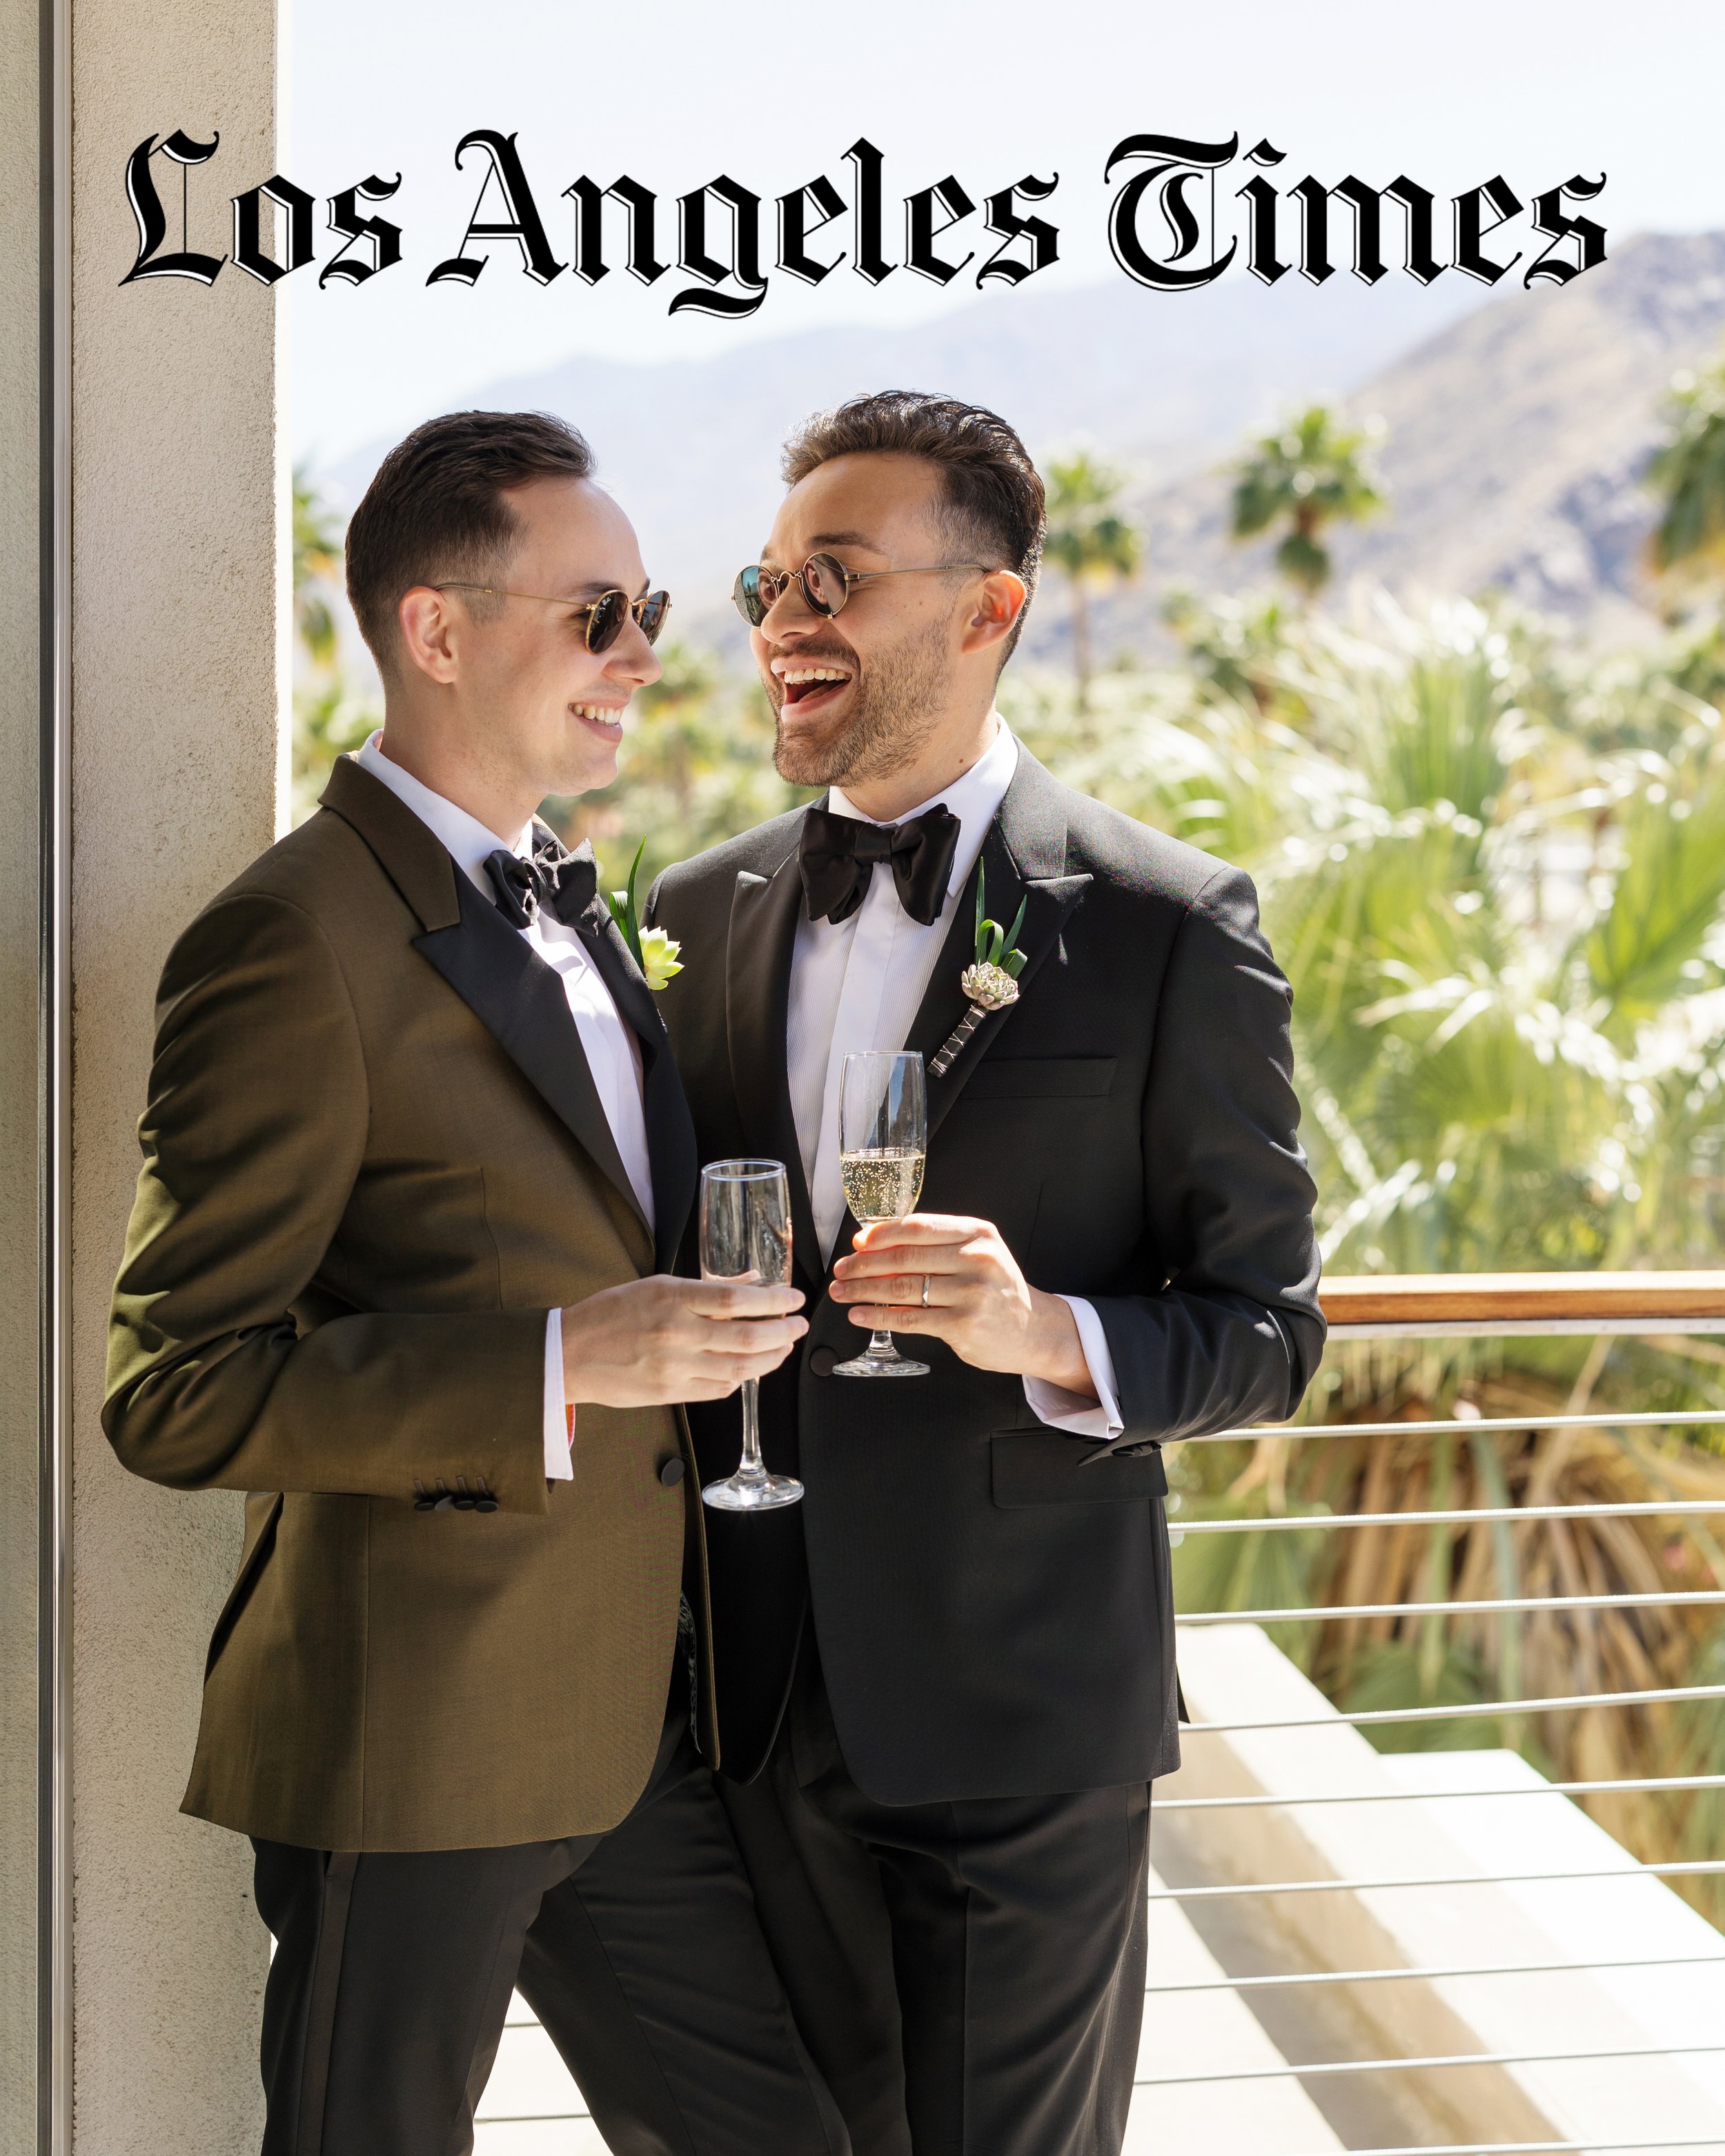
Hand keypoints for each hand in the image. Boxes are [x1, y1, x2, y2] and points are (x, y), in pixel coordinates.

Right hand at [561, 1276, 806, 1407]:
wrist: (568, 1354)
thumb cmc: (609, 1314)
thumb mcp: (655, 1286)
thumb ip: (704, 1287)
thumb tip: (749, 1284)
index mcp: (672, 1299)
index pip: (737, 1299)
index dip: (774, 1300)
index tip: (793, 1299)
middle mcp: (677, 1334)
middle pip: (746, 1336)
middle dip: (782, 1331)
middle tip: (798, 1325)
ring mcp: (674, 1368)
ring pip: (739, 1368)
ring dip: (770, 1358)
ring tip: (783, 1347)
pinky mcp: (670, 1394)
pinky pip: (719, 1389)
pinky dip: (741, 1379)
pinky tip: (750, 1368)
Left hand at [829, 1214, 1095, 1395]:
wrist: (1034, 1330)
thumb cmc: (997, 1290)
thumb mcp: (978, 1254)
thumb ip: (936, 1246)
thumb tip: (874, 1242)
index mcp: (977, 1233)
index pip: (917, 1228)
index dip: (880, 1235)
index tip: (857, 1243)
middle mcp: (977, 1259)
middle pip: (905, 1257)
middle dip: (863, 1264)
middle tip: (842, 1270)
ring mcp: (971, 1293)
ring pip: (902, 1288)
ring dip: (863, 1290)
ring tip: (842, 1292)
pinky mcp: (963, 1325)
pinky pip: (909, 1318)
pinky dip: (878, 1316)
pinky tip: (860, 1315)